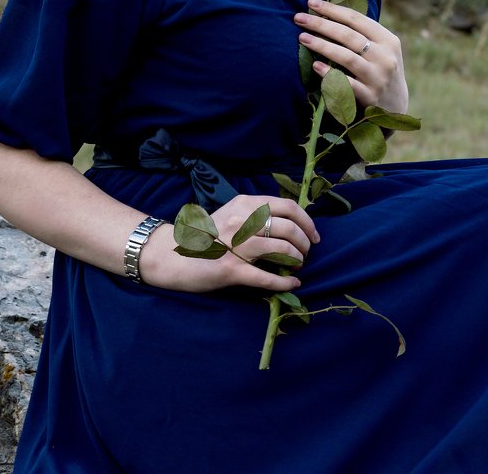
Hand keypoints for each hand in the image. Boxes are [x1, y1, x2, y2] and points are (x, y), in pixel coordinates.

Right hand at [139, 194, 319, 292]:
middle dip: (304, 243)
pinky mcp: (230, 270)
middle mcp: (241, 220)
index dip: (307, 221)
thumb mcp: (232, 214)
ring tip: (297, 265)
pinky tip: (293, 284)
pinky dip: (285, 282)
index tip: (314, 235)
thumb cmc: (206, 236)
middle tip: (306, 253)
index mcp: (244, 204)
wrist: (173, 255)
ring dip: (296, 259)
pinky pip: (266, 277)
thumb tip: (292, 223)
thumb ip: (256, 214)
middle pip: (289, 228)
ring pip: (281, 250)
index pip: (288, 206)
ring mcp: (236, 245)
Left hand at [294, 0, 408, 113]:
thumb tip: (326, 13)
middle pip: (348, 35)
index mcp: (388, 40)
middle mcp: (385, 57)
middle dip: (321, 24)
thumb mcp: (381, 49)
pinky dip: (330, 74)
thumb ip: (361, 34)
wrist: (395, 104)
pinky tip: (315, 66)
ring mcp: (378, 77)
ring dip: (322, 46)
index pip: (356, 19)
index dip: (332, 10)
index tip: (311, 3)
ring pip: (346, 57)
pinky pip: (346, 83)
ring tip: (302, 38)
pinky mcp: (369, 97)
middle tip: (299, 18)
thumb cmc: (380, 69)